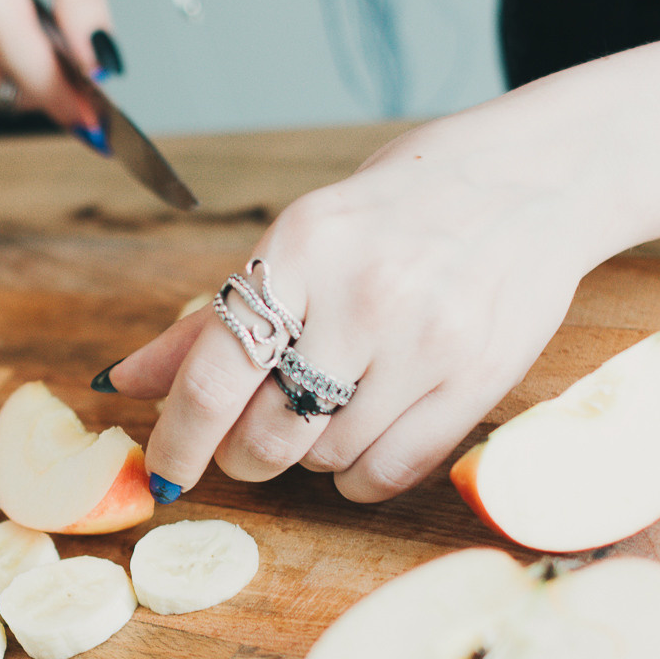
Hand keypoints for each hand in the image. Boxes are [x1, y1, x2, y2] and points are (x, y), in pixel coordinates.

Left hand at [104, 102, 634, 502]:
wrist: (533, 181)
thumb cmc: (401, 209)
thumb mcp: (302, 238)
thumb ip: (215, 318)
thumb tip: (126, 384)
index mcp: (303, 247)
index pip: (214, 374)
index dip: (178, 440)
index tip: (165, 471)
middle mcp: (364, 296)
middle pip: (268, 434)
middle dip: (246, 455)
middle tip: (253, 439)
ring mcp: (427, 342)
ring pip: (327, 459)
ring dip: (310, 457)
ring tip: (327, 411)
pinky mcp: (478, 380)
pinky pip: (391, 472)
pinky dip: (360, 478)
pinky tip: (361, 441)